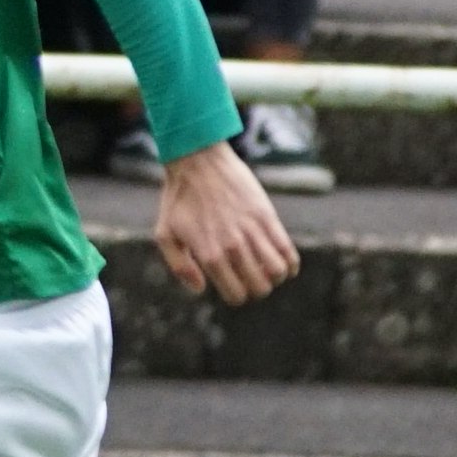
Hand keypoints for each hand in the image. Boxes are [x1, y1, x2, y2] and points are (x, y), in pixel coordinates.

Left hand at [154, 139, 299, 305]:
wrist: (198, 161)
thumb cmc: (179, 198)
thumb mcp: (166, 234)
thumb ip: (180, 266)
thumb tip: (201, 288)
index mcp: (209, 254)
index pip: (235, 294)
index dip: (236, 295)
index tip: (233, 285)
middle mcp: (233, 246)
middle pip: (260, 287)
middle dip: (256, 288)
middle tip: (249, 276)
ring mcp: (252, 231)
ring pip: (278, 272)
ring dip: (274, 276)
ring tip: (266, 268)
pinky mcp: (267, 216)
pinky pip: (289, 251)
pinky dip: (290, 264)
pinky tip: (283, 262)